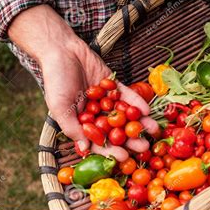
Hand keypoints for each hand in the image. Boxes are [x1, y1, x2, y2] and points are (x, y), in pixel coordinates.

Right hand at [8, 5, 157, 160]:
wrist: (62, 51)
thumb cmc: (55, 80)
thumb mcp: (59, 106)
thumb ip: (72, 127)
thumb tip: (85, 148)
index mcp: (83, 123)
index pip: (98, 141)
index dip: (111, 150)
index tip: (123, 158)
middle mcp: (97, 114)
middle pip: (116, 131)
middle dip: (130, 139)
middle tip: (144, 147)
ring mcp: (107, 100)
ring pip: (125, 114)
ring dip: (140, 122)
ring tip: (153, 130)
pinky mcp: (115, 86)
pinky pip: (128, 96)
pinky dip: (137, 102)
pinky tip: (147, 110)